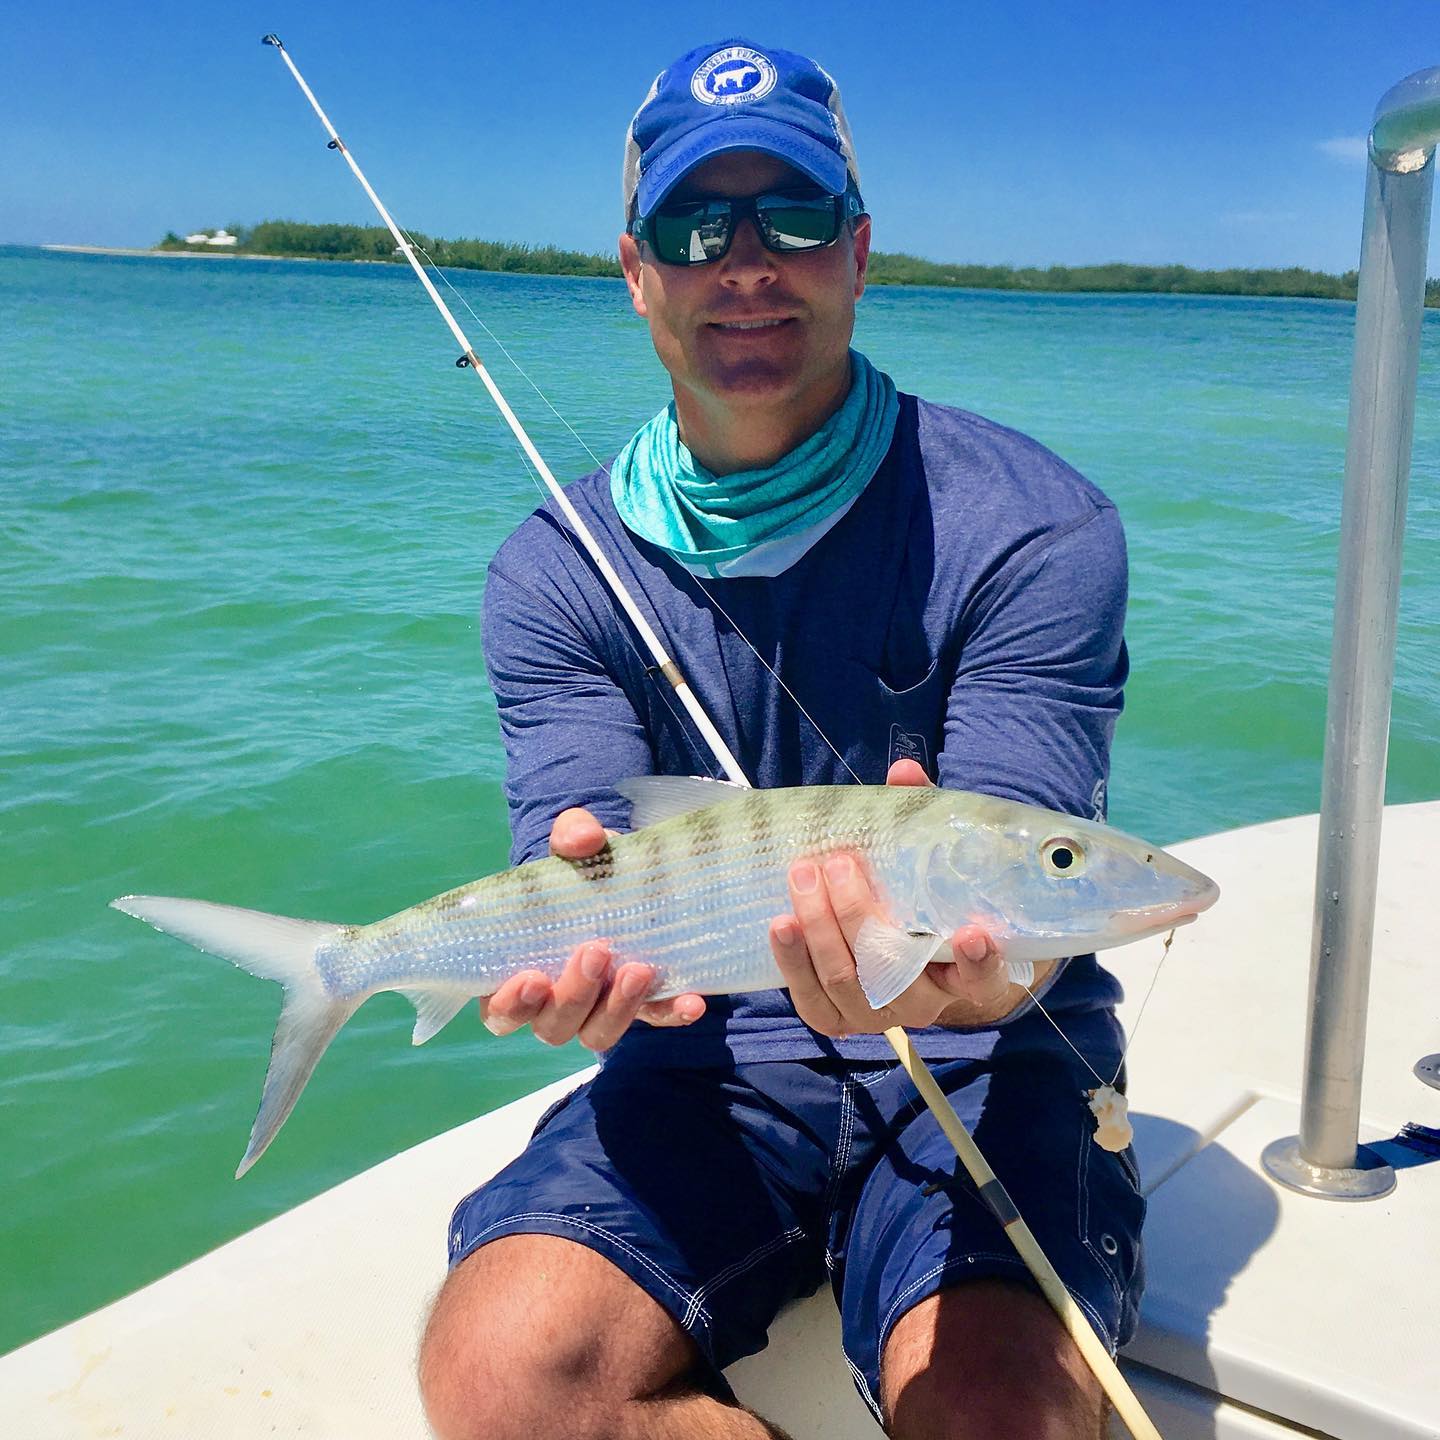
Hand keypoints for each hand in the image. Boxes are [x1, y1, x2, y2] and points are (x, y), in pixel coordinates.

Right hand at [479, 805, 705, 1049]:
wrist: (632, 873)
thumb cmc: (583, 867)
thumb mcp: (576, 843)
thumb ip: (572, 835)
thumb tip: (583, 838)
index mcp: (520, 971)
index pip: (500, 1010)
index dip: (510, 1005)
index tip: (532, 977)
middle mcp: (556, 1002)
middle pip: (552, 1026)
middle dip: (573, 995)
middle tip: (596, 950)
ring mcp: (600, 1008)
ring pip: (597, 1033)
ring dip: (618, 1008)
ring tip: (639, 968)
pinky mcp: (643, 1005)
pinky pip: (655, 1019)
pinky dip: (671, 1013)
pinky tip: (691, 1001)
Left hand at [768, 760, 1022, 1035]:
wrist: (894, 954)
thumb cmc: (921, 900)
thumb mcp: (929, 862)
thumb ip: (921, 821)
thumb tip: (903, 773)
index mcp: (965, 972)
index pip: (984, 978)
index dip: (981, 963)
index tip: (973, 932)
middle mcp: (926, 1003)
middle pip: (892, 973)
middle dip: (858, 917)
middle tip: (838, 864)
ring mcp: (878, 1017)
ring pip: (846, 984)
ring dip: (819, 930)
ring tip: (801, 877)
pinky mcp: (838, 1021)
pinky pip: (811, 1000)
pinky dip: (794, 963)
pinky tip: (781, 924)